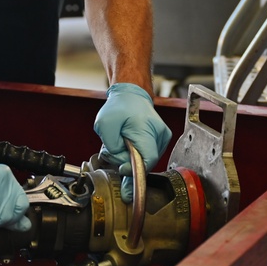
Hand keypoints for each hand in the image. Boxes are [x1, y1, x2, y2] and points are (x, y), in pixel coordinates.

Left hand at [94, 83, 171, 200]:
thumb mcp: (104, 124)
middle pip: (146, 163)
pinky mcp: (161, 140)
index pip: (147, 162)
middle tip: (114, 149)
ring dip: (130, 157)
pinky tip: (127, 143)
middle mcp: (159, 135)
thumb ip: (111, 146)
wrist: (131, 95)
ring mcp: (162, 137)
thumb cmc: (119, 106)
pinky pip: (147, 155)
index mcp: (147, 130)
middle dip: (126, 162)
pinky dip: (135, 154)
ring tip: (120, 143)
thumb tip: (120, 161)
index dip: (134, 171)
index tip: (121, 168)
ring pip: (146, 160)